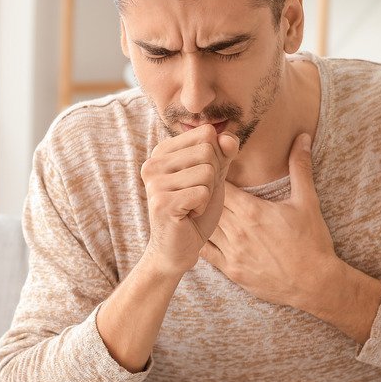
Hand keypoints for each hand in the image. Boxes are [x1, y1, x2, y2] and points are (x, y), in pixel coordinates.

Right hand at [142, 124, 239, 277]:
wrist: (178, 248)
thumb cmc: (196, 209)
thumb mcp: (215, 175)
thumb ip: (224, 152)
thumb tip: (228, 137)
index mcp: (162, 151)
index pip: (206, 133)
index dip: (216, 157)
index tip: (199, 179)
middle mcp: (152, 163)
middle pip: (207, 151)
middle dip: (212, 177)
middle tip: (196, 195)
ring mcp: (154, 182)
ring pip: (207, 172)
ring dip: (207, 193)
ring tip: (191, 205)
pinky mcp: (161, 202)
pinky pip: (202, 192)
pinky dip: (203, 207)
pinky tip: (188, 215)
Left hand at [200, 133, 338, 307]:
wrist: (316, 284)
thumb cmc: (313, 242)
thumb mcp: (307, 202)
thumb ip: (300, 167)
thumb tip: (302, 137)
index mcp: (252, 211)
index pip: (220, 185)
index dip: (214, 176)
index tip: (213, 169)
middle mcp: (237, 231)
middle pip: (208, 205)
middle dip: (205, 194)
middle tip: (201, 185)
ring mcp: (232, 253)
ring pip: (205, 228)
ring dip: (201, 217)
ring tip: (199, 207)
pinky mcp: (232, 272)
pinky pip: (206, 253)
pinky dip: (201, 241)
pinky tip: (200, 232)